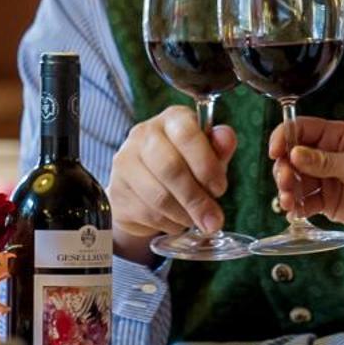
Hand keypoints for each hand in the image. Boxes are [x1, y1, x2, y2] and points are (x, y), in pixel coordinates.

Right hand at [108, 107, 236, 262]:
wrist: (147, 189)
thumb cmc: (185, 167)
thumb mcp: (208, 157)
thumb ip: (219, 148)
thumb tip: (226, 137)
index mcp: (171, 119)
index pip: (187, 134)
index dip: (206, 165)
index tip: (219, 188)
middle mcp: (143, 135)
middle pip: (171, 168)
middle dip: (197, 199)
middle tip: (213, 219)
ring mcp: (125, 162)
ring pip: (159, 197)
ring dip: (184, 215)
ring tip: (194, 219)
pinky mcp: (117, 191)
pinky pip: (147, 214)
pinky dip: (168, 224)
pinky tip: (174, 220)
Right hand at [268, 116, 343, 238]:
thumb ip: (326, 160)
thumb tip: (295, 153)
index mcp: (336, 136)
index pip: (300, 129)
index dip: (283, 138)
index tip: (276, 153)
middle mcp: (326, 155)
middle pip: (291, 157)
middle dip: (284, 169)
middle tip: (286, 182)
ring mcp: (325, 178)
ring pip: (294, 180)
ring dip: (287, 190)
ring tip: (289, 202)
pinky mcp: (326, 201)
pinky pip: (303, 201)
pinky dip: (295, 207)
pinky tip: (294, 212)